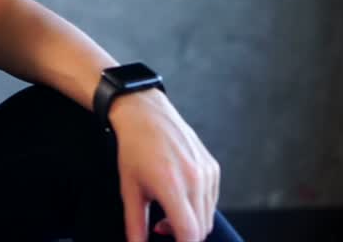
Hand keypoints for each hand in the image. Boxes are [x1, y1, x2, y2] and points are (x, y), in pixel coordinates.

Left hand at [110, 89, 220, 241]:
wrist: (144, 114)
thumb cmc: (133, 148)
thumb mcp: (129, 190)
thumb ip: (135, 225)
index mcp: (172, 185)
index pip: (190, 232)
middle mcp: (195, 178)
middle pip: (202, 228)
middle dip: (183, 235)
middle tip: (160, 226)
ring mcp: (207, 172)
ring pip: (208, 215)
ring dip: (191, 222)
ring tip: (167, 210)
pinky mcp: (212, 167)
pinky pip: (212, 199)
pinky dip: (198, 207)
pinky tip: (179, 197)